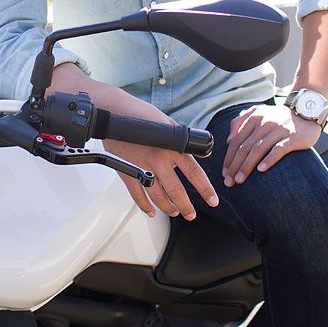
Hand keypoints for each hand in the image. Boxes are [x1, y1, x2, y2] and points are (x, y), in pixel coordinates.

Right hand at [103, 106, 219, 220]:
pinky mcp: (127, 171)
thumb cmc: (141, 114)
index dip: (206, 190)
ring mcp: (142, 167)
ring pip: (158, 196)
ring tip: (174, 212)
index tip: (212, 201)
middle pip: (176, 191)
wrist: (114, 111)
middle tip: (191, 214)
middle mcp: (159, 159)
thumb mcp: (169, 124)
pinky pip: (137, 195)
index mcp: (173, 147)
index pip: (195, 173)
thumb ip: (184, 141)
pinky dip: (144, 206)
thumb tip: (201, 153)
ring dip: (167, 208)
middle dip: (186, 207)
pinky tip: (151, 211)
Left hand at [223, 104, 321, 186]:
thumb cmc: (279, 117)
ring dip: (247, 166)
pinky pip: (278, 149)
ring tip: (240, 180)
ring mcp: (278, 129)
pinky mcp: (292, 137)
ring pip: (258, 149)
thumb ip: (241, 121)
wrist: (307, 112)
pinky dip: (269, 160)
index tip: (225, 173)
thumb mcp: (258, 113)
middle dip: (235, 166)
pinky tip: (261, 170)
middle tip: (229, 181)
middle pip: (245, 147)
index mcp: (254, 117)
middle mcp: (265, 122)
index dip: (229, 158)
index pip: (237, 140)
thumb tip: (228, 140)